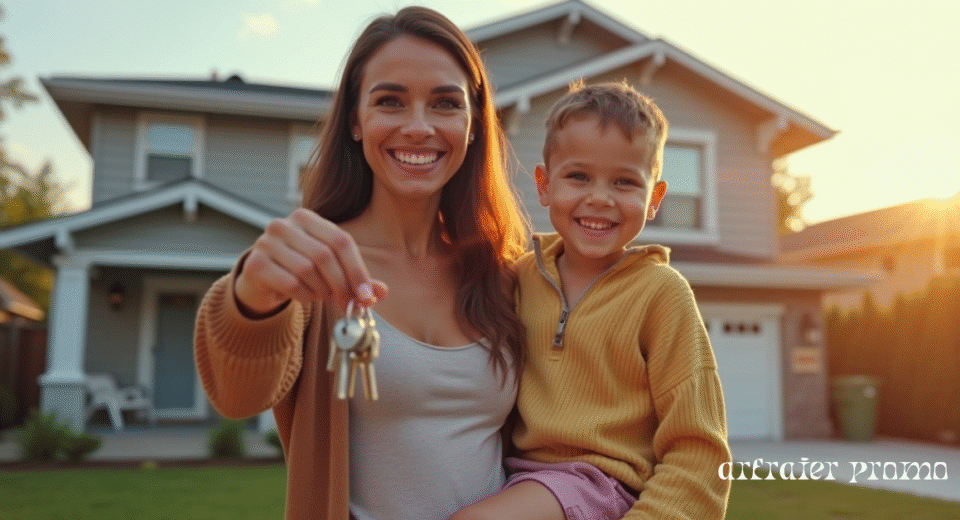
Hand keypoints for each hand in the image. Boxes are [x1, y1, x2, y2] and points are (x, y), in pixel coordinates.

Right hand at [234, 208, 387, 314]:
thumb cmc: (300, 270)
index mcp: (307, 218)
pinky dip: (304, 296)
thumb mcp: (330, 269)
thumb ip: (355, 278)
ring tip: (322, 295)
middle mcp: (284, 224)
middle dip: (341, 285)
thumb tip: (381, 292)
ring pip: (307, 270)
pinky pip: (290, 283)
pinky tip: (305, 296)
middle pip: (325, 255)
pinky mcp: (255, 263)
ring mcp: (266, 242)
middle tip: (347, 303)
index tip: (366, 295)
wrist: (261, 279)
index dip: (357, 269)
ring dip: (321, 290)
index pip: (341, 240)